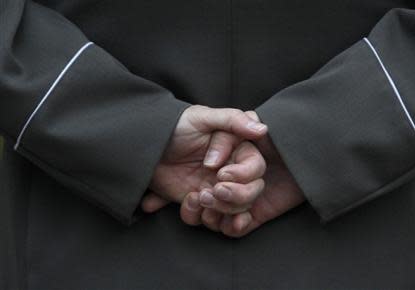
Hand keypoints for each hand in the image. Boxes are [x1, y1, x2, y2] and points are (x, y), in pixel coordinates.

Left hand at [180, 111, 304, 237]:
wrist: (144, 145)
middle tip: (213, 191)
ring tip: (198, 197)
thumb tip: (263, 129)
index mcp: (237, 151)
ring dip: (219, 210)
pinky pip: (206, 220)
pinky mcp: (199, 204)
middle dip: (234, 197)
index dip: (244, 175)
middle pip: (250, 194)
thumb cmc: (176, 126)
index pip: (256, 169)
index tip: (221, 174)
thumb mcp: (203, 117)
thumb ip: (233, 119)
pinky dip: (198, 216)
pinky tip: (188, 200)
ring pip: (233, 212)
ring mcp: (216, 190)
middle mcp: (231, 172)